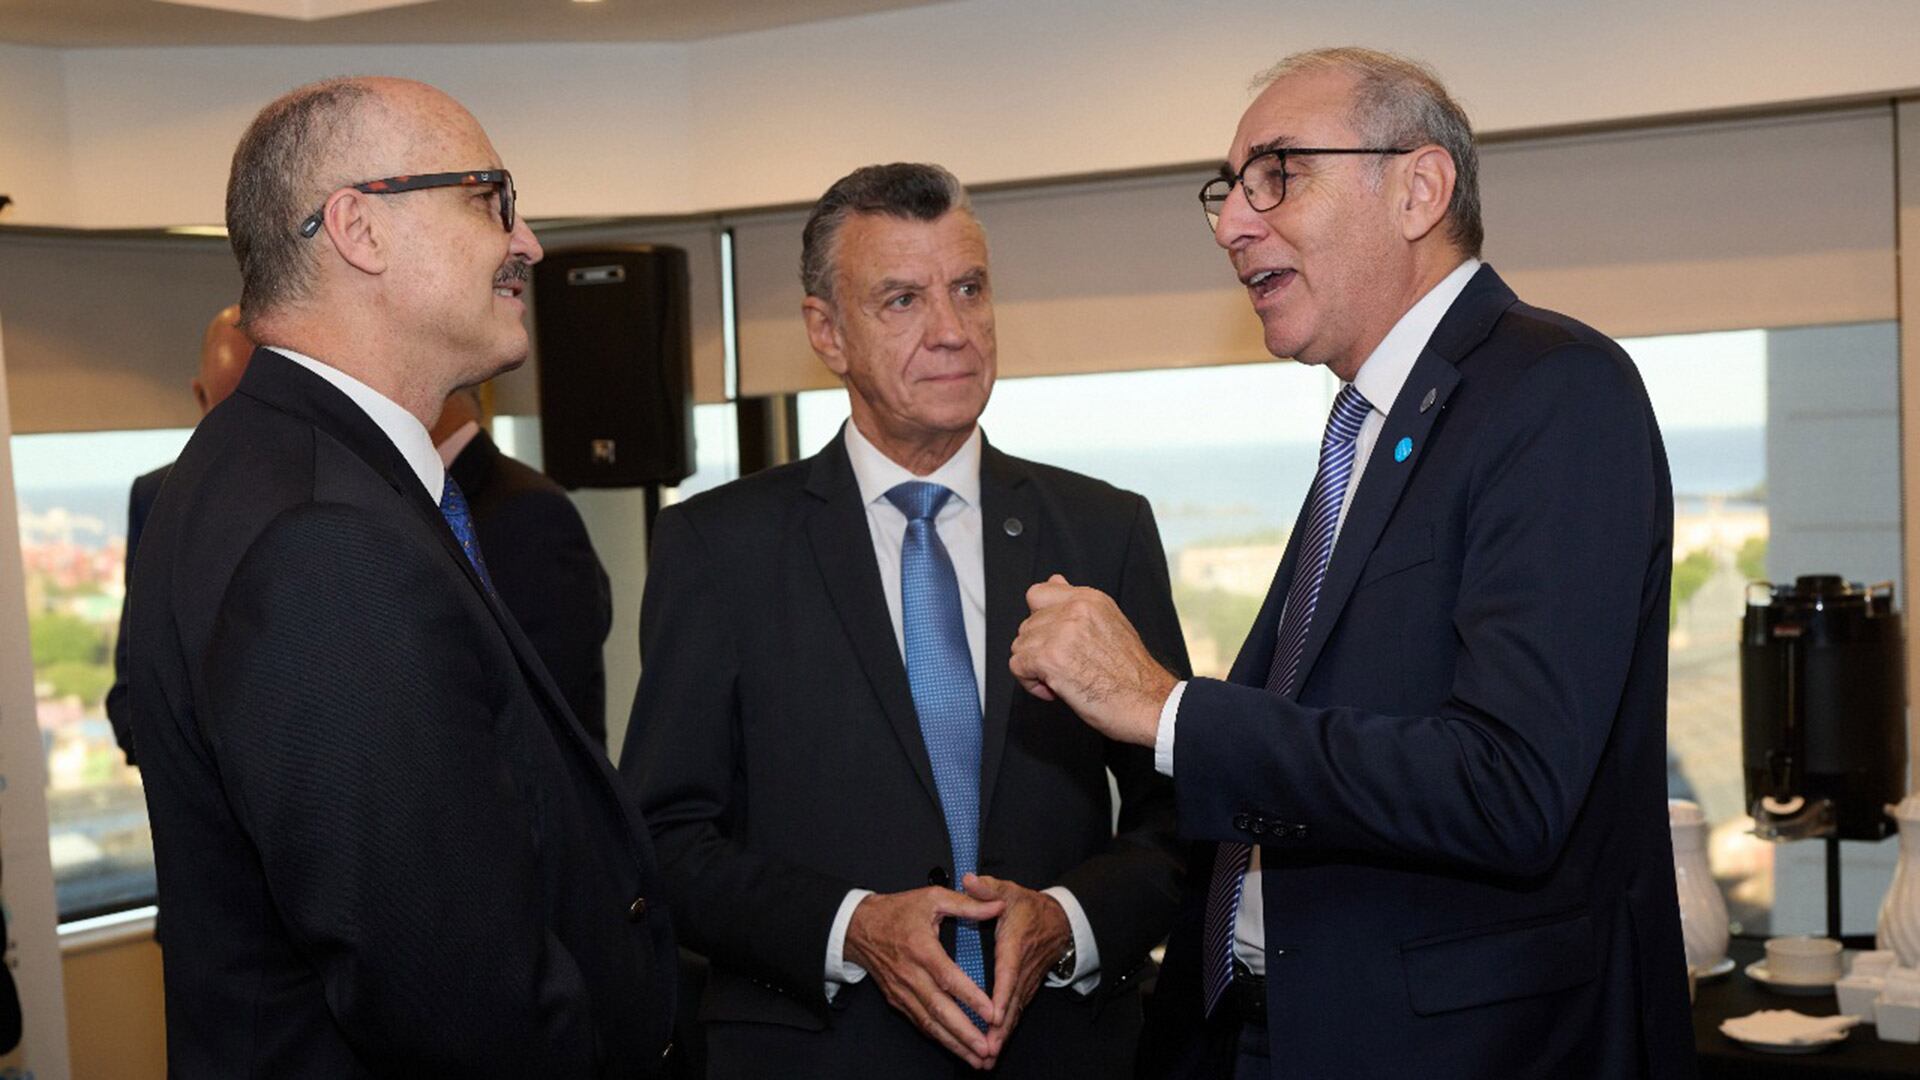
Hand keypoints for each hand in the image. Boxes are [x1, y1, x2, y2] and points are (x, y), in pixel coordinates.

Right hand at [845, 887, 1005, 1068]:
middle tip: (987, 1049)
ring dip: (954, 1043)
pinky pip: (920, 1022)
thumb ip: (967, 904)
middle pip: (939, 1009)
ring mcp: (902, 991)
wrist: (858, 927)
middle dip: (964, 1033)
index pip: (947, 977)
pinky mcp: (897, 1000)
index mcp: (921, 948)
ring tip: (978, 1059)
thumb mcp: (932, 897)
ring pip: (929, 1023)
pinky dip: (939, 1038)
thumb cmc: (897, 911)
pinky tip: (957, 1049)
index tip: (991, 1012)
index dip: (970, 997)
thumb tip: (997, 906)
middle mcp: (910, 974)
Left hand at [963, 874, 1071, 1058]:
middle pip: (1013, 1001)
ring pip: (1015, 1011)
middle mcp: (1023, 967)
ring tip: (988, 1055)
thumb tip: (970, 880)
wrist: (1059, 921)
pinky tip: (995, 1045)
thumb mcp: (1009, 890)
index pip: (1009, 972)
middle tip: (987, 1047)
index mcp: (1015, 944)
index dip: (1003, 994)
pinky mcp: (1026, 988)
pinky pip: (1017, 1012)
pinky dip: (1007, 1030)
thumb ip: (988, 888)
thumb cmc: (1028, 906)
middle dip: (1001, 1026)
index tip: (995, 1014)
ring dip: (1003, 1034)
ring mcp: (1027, 981)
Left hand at [1009, 574, 1176, 746]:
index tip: (1055, 639)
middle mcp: (1074, 610)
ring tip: (1064, 678)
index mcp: (1089, 599)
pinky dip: (1031, 683)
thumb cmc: (1133, 674)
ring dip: (1035, 667)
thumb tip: (1054, 580)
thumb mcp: (1109, 624)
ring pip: (1020, 646)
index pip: (1038, 594)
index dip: (1041, 620)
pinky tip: (1056, 689)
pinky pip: (1017, 665)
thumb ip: (1076, 603)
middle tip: (1067, 666)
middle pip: (1027, 625)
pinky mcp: (1050, 657)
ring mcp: (1060, 632)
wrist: (1150, 703)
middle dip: (1040, 649)